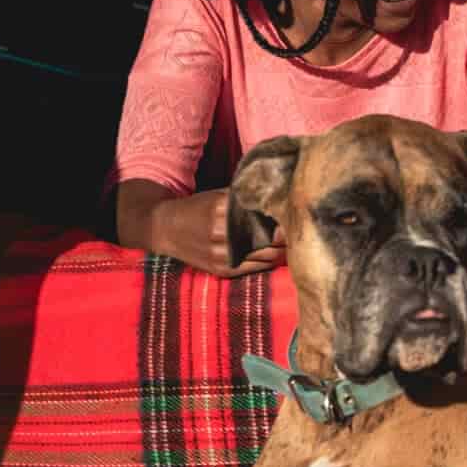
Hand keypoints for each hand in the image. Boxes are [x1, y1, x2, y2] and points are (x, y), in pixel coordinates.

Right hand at [150, 189, 283, 277]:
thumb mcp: (218, 195)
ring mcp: (222, 256)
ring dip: (282, 251)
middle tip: (300, 229)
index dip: (283, 216)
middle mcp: (222, 234)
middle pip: (269, 239)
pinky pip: (256, 268)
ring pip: (266, 257)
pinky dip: (269, 261)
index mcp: (221, 210)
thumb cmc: (198, 208)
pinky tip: (277, 254)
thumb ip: (244, 198)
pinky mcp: (222, 271)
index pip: (264, 216)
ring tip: (293, 242)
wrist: (166, 229)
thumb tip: (277, 195)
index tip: (295, 213)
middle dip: (288, 236)